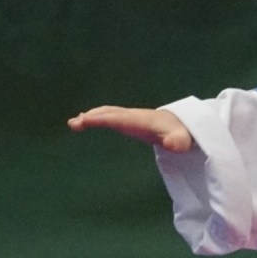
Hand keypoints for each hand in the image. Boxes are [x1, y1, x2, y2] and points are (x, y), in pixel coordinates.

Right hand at [68, 107, 194, 151]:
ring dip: (90, 116)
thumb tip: (172, 145)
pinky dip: (95, 116)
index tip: (87, 120)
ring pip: (107, 113)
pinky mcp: (127, 120)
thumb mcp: (182, 140)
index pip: (120, 118)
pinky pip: (108, 115)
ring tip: (74, 124)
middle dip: (92, 117)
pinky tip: (84, 121)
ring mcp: (129, 116)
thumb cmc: (181, 134)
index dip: (104, 119)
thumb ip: (177, 142)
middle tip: (75, 124)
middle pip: (110, 113)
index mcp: (142, 121)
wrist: (183, 124)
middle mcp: (133, 115)